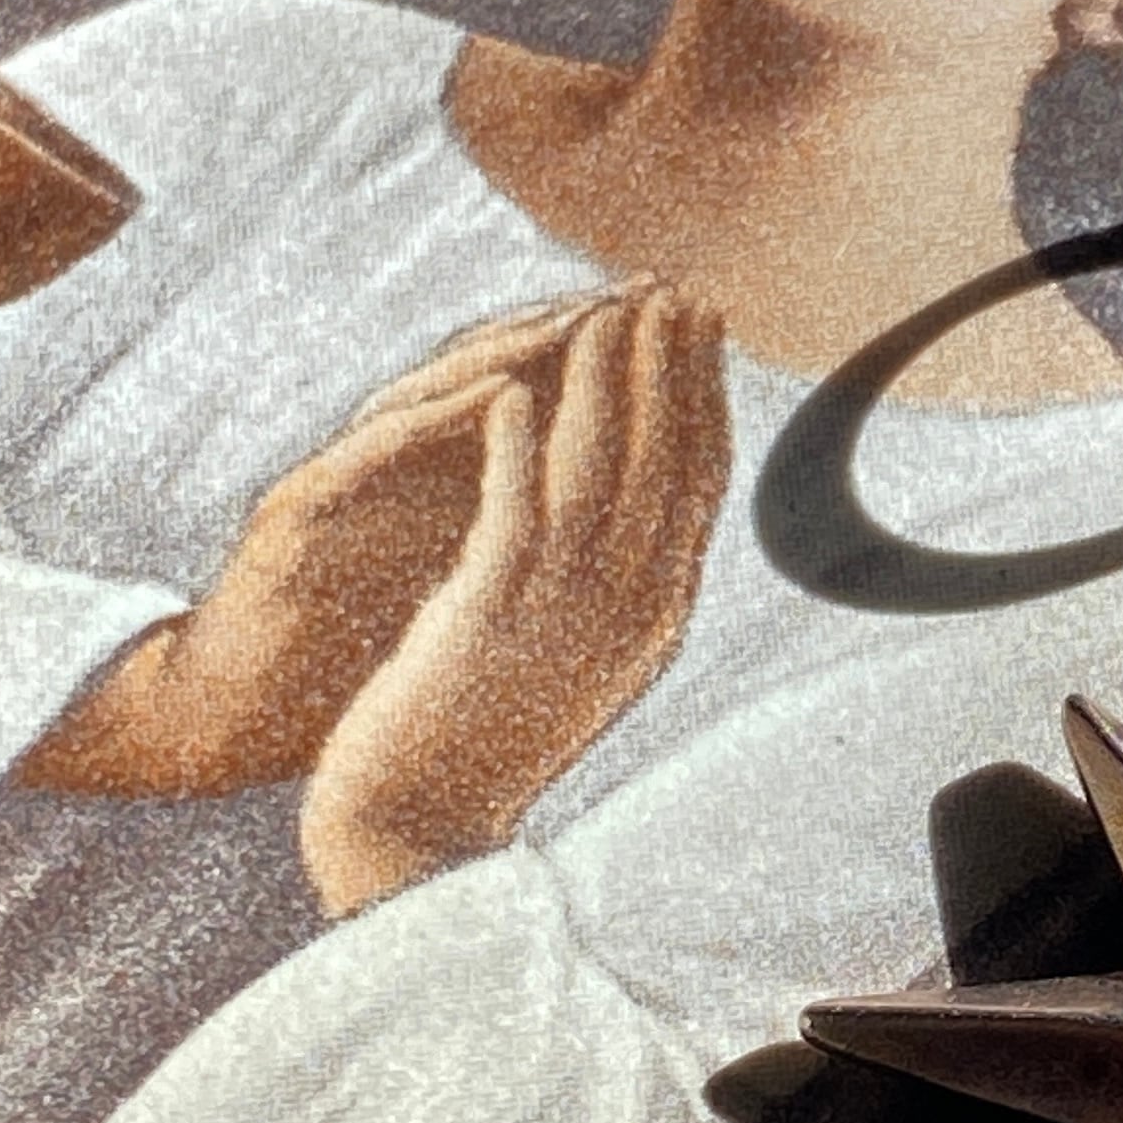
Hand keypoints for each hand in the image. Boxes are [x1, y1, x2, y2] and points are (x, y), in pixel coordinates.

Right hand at [17, 296, 608, 799]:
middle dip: (569, 330)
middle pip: (488, 375)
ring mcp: (343, 476)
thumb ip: (510, 530)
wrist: (234, 723)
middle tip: (646, 291)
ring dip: (511, 349)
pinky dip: (435, 419)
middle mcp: (392, 463)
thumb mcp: (453, 580)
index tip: (687, 335)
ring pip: (433, 393)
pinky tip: (495, 394)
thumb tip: (613, 514)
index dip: (606, 366)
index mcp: (435, 485)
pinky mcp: (297, 512)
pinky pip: (373, 452)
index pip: (530, 404)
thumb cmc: (346, 656)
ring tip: (584, 317)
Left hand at [298, 291, 730, 913]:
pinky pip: (513, 519)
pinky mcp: (488, 622)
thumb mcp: (577, 655)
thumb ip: (614, 584)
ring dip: (607, 385)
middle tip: (672, 289)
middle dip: (672, 368)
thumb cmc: (485, 742)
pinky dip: (519, 451)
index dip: (705, 396)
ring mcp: (562, 618)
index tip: (702, 327)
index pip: (699, 484)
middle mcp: (627, 614)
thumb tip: (638, 516)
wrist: (418, 833)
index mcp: (655, 618)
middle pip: (665, 465)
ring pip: (601, 478)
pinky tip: (516, 394)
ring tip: (607, 309)